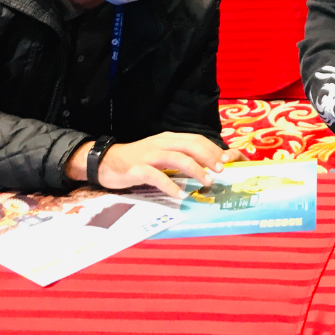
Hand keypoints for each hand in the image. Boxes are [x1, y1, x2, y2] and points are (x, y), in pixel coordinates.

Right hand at [66, 132, 243, 198]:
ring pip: (177, 158)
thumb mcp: (161, 154)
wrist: (105, 161)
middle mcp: (161, 143)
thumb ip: (180, 157)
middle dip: (209, 156)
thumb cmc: (137, 160)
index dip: (214, 148)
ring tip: (207, 182)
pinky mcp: (137, 169)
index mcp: (169, 139)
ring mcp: (149, 155)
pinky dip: (171, 185)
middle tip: (222, 170)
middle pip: (190, 145)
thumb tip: (206, 166)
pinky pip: (156, 176)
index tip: (229, 160)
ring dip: (195, 170)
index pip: (196, 139)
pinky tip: (181, 195)